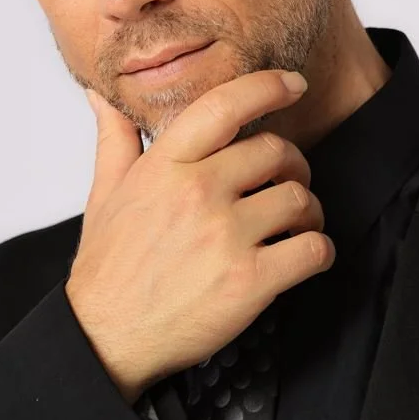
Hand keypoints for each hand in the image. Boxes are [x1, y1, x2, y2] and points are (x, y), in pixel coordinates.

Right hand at [65, 70, 334, 404]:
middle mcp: (198, 193)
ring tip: (293, 221)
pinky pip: (312, 249)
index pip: (225, 106)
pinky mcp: (250, 281)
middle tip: (285, 178)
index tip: (292, 84)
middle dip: (291, 163)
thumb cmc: (110, 264)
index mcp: (165, 166)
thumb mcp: (105, 191)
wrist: (107, 335)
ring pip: (300, 199)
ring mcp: (226, 237)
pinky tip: (303, 252)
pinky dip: (319, 249)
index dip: (267, 87)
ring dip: (307, 209)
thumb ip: (114, 136)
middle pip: (276, 152)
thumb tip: (100, 95)